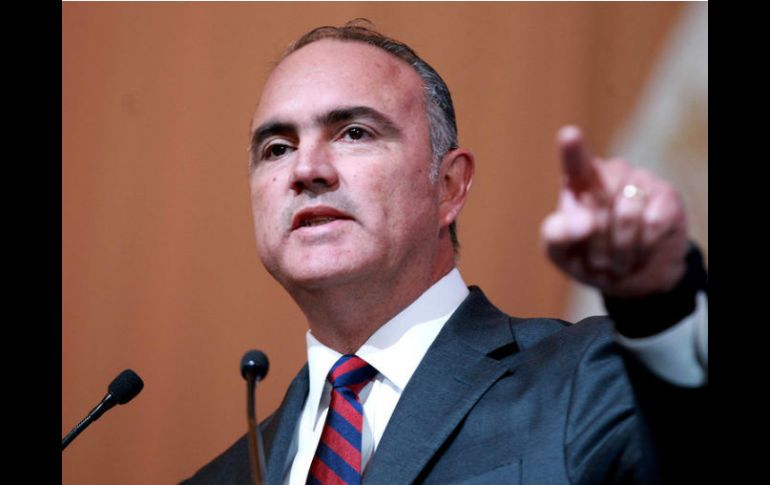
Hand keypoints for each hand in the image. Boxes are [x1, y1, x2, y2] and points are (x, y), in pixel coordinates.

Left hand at [540, 126, 688, 297]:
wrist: (629, 277)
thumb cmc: (587, 257)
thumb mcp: (560, 252)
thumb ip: (556, 236)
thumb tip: (582, 222)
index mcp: (579, 181)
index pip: (574, 161)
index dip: (572, 150)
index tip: (569, 135)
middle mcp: (611, 173)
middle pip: (599, 202)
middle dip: (595, 240)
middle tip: (597, 260)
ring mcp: (641, 180)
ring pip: (627, 213)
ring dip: (620, 248)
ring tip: (618, 259)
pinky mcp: (667, 196)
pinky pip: (653, 222)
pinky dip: (644, 245)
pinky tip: (643, 248)